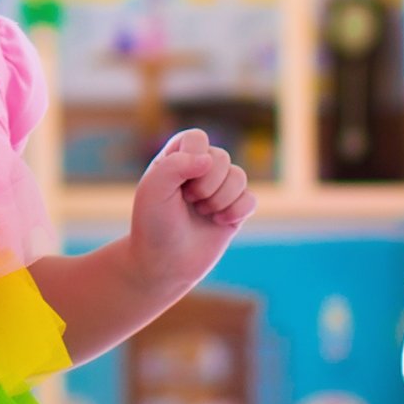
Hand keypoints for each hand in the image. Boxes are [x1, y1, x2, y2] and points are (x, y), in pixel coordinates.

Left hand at [126, 128, 254, 295]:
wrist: (164, 264)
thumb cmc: (153, 225)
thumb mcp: (153, 190)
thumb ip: (175, 165)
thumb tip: (209, 159)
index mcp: (177, 158)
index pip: (197, 138)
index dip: (193, 158)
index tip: (180, 183)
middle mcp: (199, 170)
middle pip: (221, 158)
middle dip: (206, 185)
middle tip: (189, 202)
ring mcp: (219, 190)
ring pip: (239, 177)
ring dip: (220, 200)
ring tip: (202, 213)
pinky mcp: (234, 211)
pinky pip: (250, 200)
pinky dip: (236, 212)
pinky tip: (219, 223)